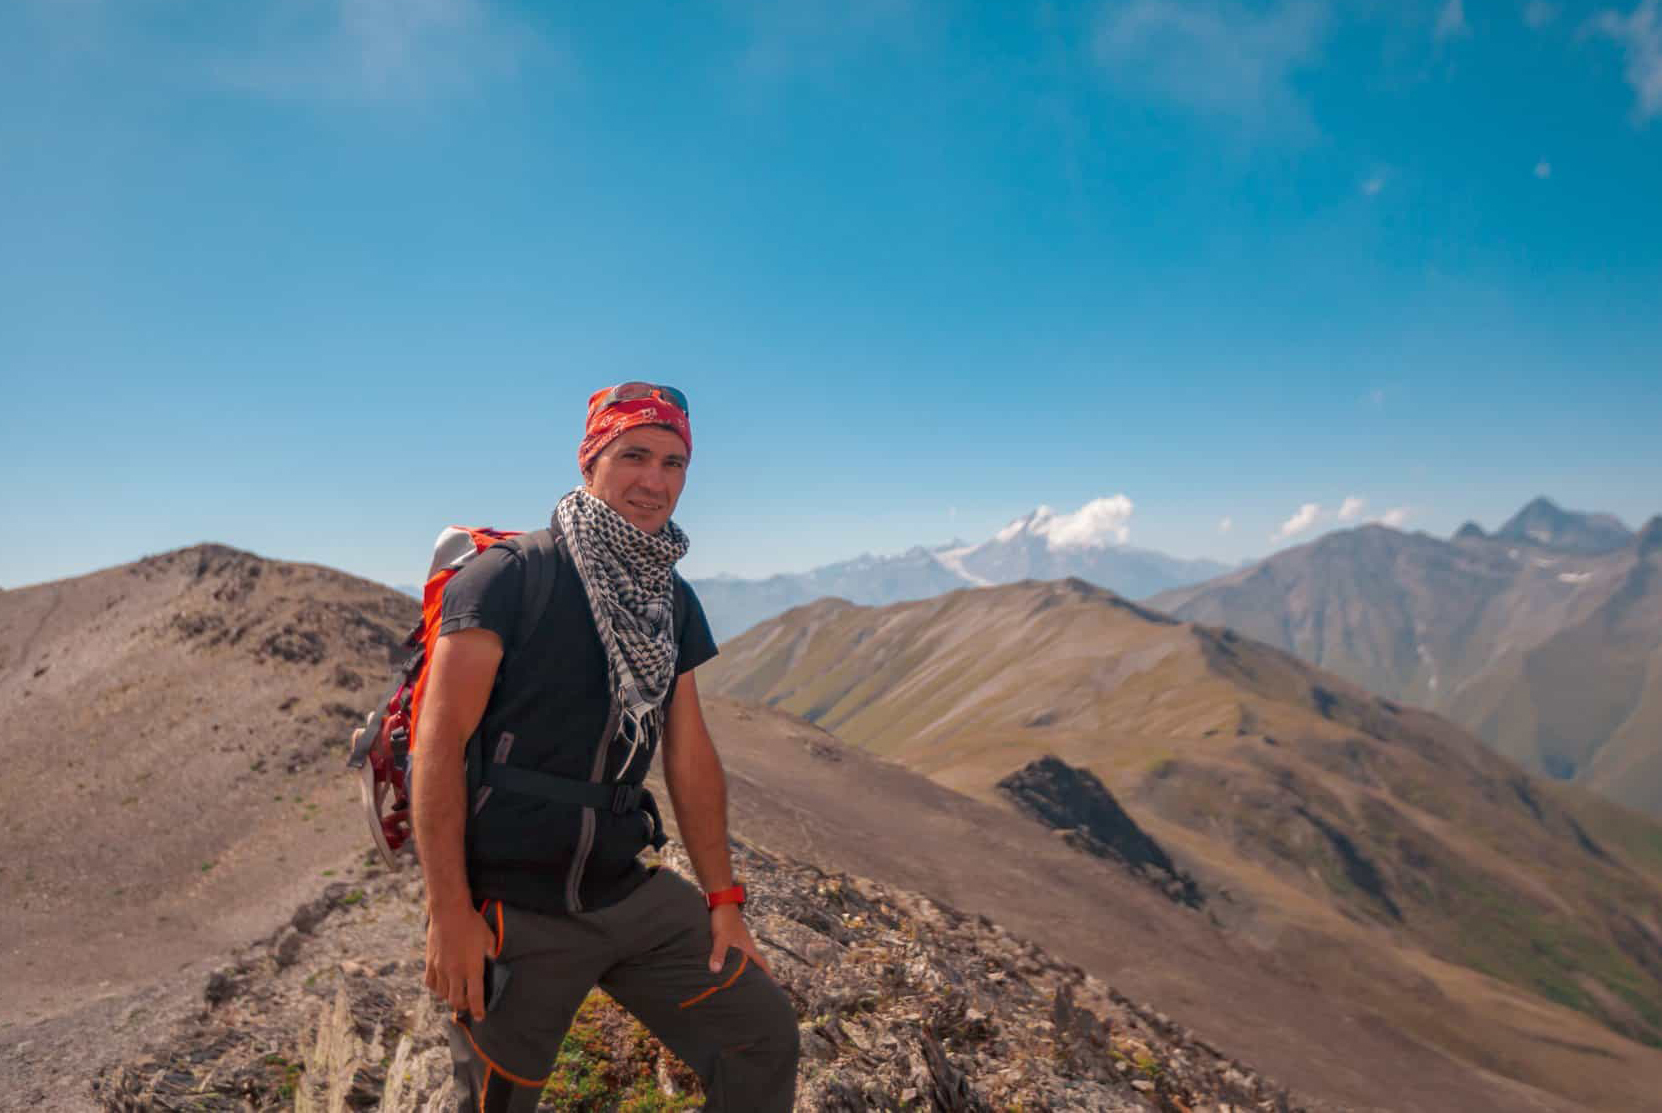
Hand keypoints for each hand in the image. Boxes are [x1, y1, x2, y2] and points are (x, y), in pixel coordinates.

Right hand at [425, 905, 496, 1020]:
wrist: (449, 912)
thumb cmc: (472, 923)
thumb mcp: (488, 938)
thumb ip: (491, 953)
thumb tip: (494, 961)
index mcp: (472, 968)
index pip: (476, 996)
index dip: (478, 1010)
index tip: (480, 1017)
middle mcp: (455, 972)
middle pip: (457, 1000)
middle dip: (464, 1007)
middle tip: (469, 1005)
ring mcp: (440, 969)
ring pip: (443, 995)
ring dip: (450, 998)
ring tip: (456, 995)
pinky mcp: (430, 963)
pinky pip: (431, 984)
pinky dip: (436, 989)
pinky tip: (442, 986)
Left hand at [708, 903, 770, 977]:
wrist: (722, 902)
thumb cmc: (725, 919)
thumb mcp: (721, 938)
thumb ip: (718, 953)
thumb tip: (716, 970)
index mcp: (748, 946)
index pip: (761, 962)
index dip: (767, 973)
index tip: (773, 984)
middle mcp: (746, 944)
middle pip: (754, 961)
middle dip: (757, 973)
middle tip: (756, 986)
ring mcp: (739, 940)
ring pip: (744, 957)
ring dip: (745, 966)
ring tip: (742, 978)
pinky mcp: (732, 937)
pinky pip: (736, 952)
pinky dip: (735, 960)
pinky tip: (729, 963)